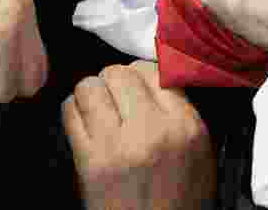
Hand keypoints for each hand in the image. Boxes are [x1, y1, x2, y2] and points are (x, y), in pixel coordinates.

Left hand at [62, 61, 215, 209]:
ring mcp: (119, 144)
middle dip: (112, 83)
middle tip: (114, 102)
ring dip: (90, 95)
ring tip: (97, 112)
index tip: (135, 89)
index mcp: (186, 126)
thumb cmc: (178, 200)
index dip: (139, 76)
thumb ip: (180, 110)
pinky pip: (70, 111)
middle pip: (118, 73)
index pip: (153, 70)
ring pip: (89, 85)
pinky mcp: (90, 161)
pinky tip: (84, 127)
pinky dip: (73, 113)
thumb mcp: (198, 153)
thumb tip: (153, 71)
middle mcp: (154, 129)